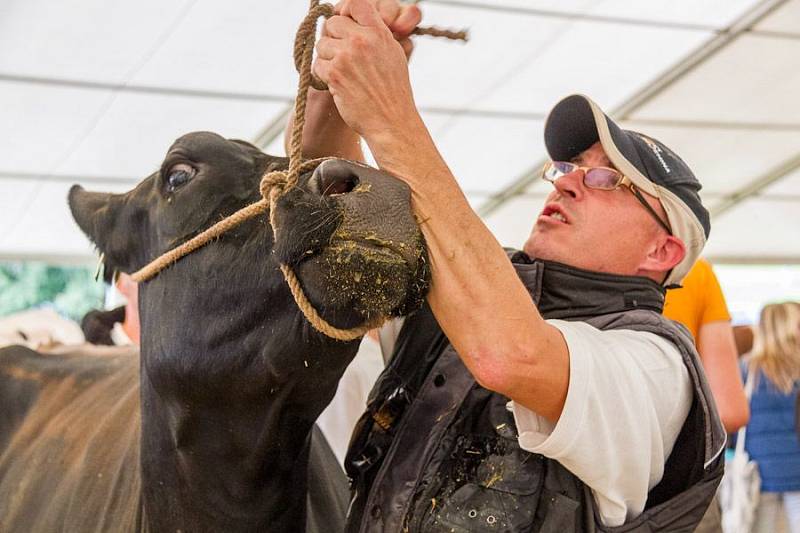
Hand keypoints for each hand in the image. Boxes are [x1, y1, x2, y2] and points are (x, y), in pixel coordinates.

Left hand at [314, 0, 420, 138]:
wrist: (391, 120)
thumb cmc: (393, 91)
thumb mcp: (392, 53)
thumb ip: (375, 33)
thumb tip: (352, 19)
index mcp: (379, 32)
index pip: (355, 3)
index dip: (346, 12)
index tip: (345, 25)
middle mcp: (362, 40)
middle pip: (332, 23)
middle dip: (334, 39)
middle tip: (343, 57)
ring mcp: (347, 56)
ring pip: (322, 44)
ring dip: (328, 59)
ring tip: (345, 74)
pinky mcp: (334, 74)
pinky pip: (317, 65)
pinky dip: (324, 75)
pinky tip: (339, 85)